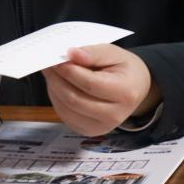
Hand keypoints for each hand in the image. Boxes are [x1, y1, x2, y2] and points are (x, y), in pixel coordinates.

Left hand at [42, 45, 162, 136]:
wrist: (135, 89)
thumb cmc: (125, 70)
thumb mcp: (116, 54)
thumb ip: (94, 52)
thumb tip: (71, 54)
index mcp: (125, 93)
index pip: (89, 83)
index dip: (69, 71)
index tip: (57, 59)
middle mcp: (114, 114)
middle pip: (74, 98)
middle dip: (57, 80)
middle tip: (49, 65)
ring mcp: (100, 126)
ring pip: (65, 108)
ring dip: (54, 89)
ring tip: (54, 74)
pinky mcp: (88, 131)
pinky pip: (64, 115)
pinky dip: (57, 99)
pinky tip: (60, 87)